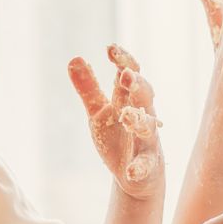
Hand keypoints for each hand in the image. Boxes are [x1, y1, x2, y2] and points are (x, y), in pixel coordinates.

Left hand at [68, 44, 161, 198]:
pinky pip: (145, 164)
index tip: (111, 48)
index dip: (123, 61)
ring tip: (127, 116)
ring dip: (139, 121)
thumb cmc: (118, 137)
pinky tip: (130, 170)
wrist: (137, 175)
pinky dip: (138, 167)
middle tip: (126, 75)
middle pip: (144, 96)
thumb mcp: (98, 112)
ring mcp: (147, 141)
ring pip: (148, 127)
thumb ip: (88, 88)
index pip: (129, 75)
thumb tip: (74, 57)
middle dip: (137, 85)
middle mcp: (142, 116)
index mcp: (128, 100)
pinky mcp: (147, 164)